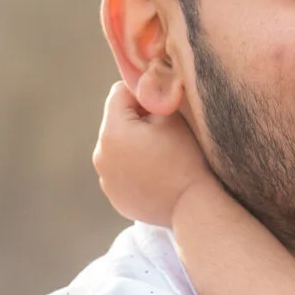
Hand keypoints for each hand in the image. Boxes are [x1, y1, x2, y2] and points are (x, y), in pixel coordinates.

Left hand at [92, 82, 215, 226]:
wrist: (193, 206)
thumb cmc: (186, 158)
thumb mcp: (171, 117)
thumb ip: (152, 96)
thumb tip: (143, 88)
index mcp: (111, 132)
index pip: (118, 94)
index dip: (142, 94)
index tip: (163, 105)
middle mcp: (100, 156)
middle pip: (116, 123)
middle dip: (137, 121)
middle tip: (166, 131)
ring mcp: (106, 180)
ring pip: (118, 148)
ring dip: (134, 145)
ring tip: (161, 155)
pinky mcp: (115, 197)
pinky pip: (121, 172)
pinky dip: (134, 169)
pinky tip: (156, 174)